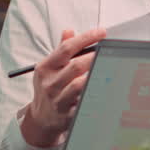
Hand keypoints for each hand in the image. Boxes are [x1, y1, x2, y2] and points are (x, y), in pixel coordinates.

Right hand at [22, 28, 105, 147]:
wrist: (41, 118)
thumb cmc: (48, 88)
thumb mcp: (48, 68)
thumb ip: (60, 50)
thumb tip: (69, 31)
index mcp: (45, 68)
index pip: (66, 48)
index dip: (85, 38)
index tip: (101, 32)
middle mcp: (50, 83)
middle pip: (75, 66)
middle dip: (94, 56)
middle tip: (108, 50)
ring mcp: (58, 100)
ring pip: (80, 85)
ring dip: (96, 75)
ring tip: (108, 67)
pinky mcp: (68, 115)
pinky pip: (84, 104)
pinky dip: (94, 96)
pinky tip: (104, 89)